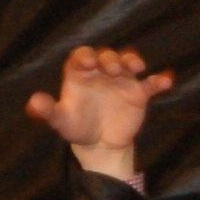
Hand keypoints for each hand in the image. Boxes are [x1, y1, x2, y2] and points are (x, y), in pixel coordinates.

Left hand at [26, 44, 168, 180]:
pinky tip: (166, 81)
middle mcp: (102, 71)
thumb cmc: (77, 126)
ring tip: (135, 66)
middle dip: (110, 58)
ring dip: (132, 61)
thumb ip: (48, 111)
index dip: (86, 56)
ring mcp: (122, 80)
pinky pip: (151, 83)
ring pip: (129, 62)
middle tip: (112, 68)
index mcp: (81, 73)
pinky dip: (160, 80)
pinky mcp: (139, 93)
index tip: (89, 62)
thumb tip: (33, 103)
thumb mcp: (61, 120)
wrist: (99, 143)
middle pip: (107, 56)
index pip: (82, 56)